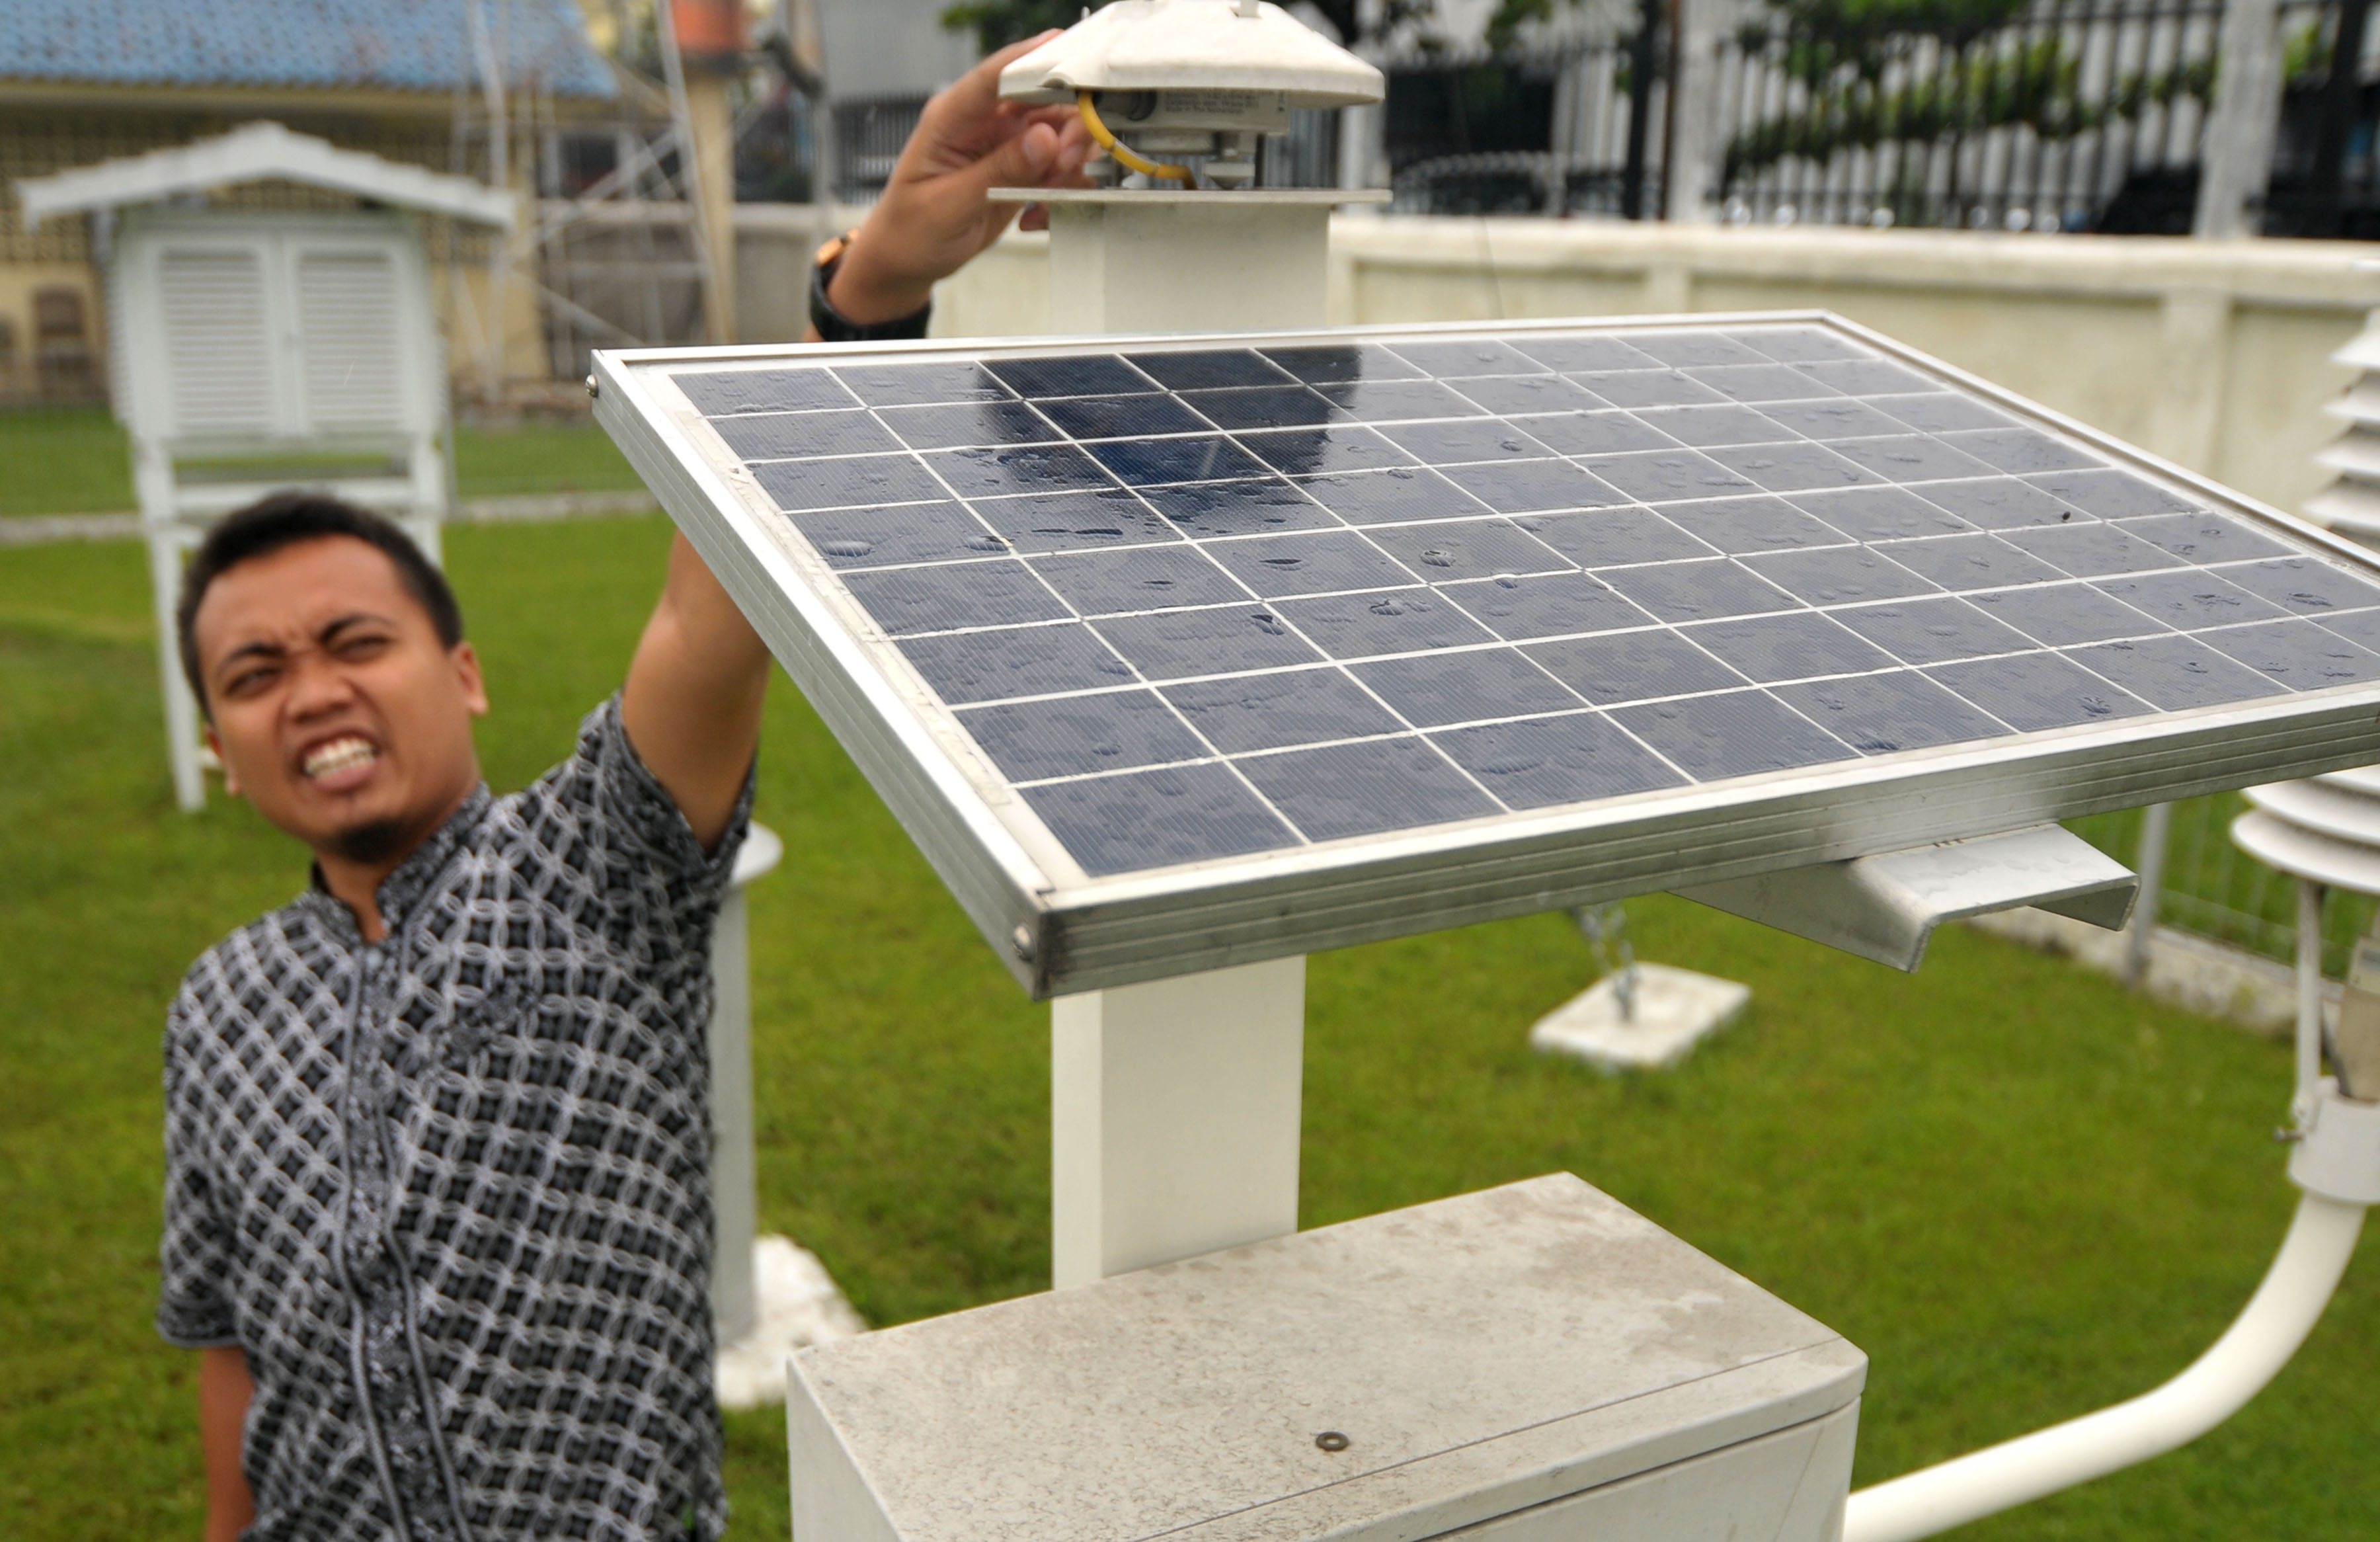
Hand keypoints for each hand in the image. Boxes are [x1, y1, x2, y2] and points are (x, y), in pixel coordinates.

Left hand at [826, 32, 1093, 324]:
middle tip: (1067, 162)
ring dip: (1068, 164)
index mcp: (953, 118)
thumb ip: (999, 171)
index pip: (993, 77)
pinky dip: (1061, 192)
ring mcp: (1005, 146)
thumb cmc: (910, 230)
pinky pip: (1059, 169)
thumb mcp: (950, 205)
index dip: (1031, 60)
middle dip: (1067, 128)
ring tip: (1049, 194)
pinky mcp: (1021, 171)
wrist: (908, 260)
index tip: (1067, 53)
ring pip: (1059, 133)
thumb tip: (1046, 138)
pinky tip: (1035, 217)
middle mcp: (983, 123)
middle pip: (1042, 100)